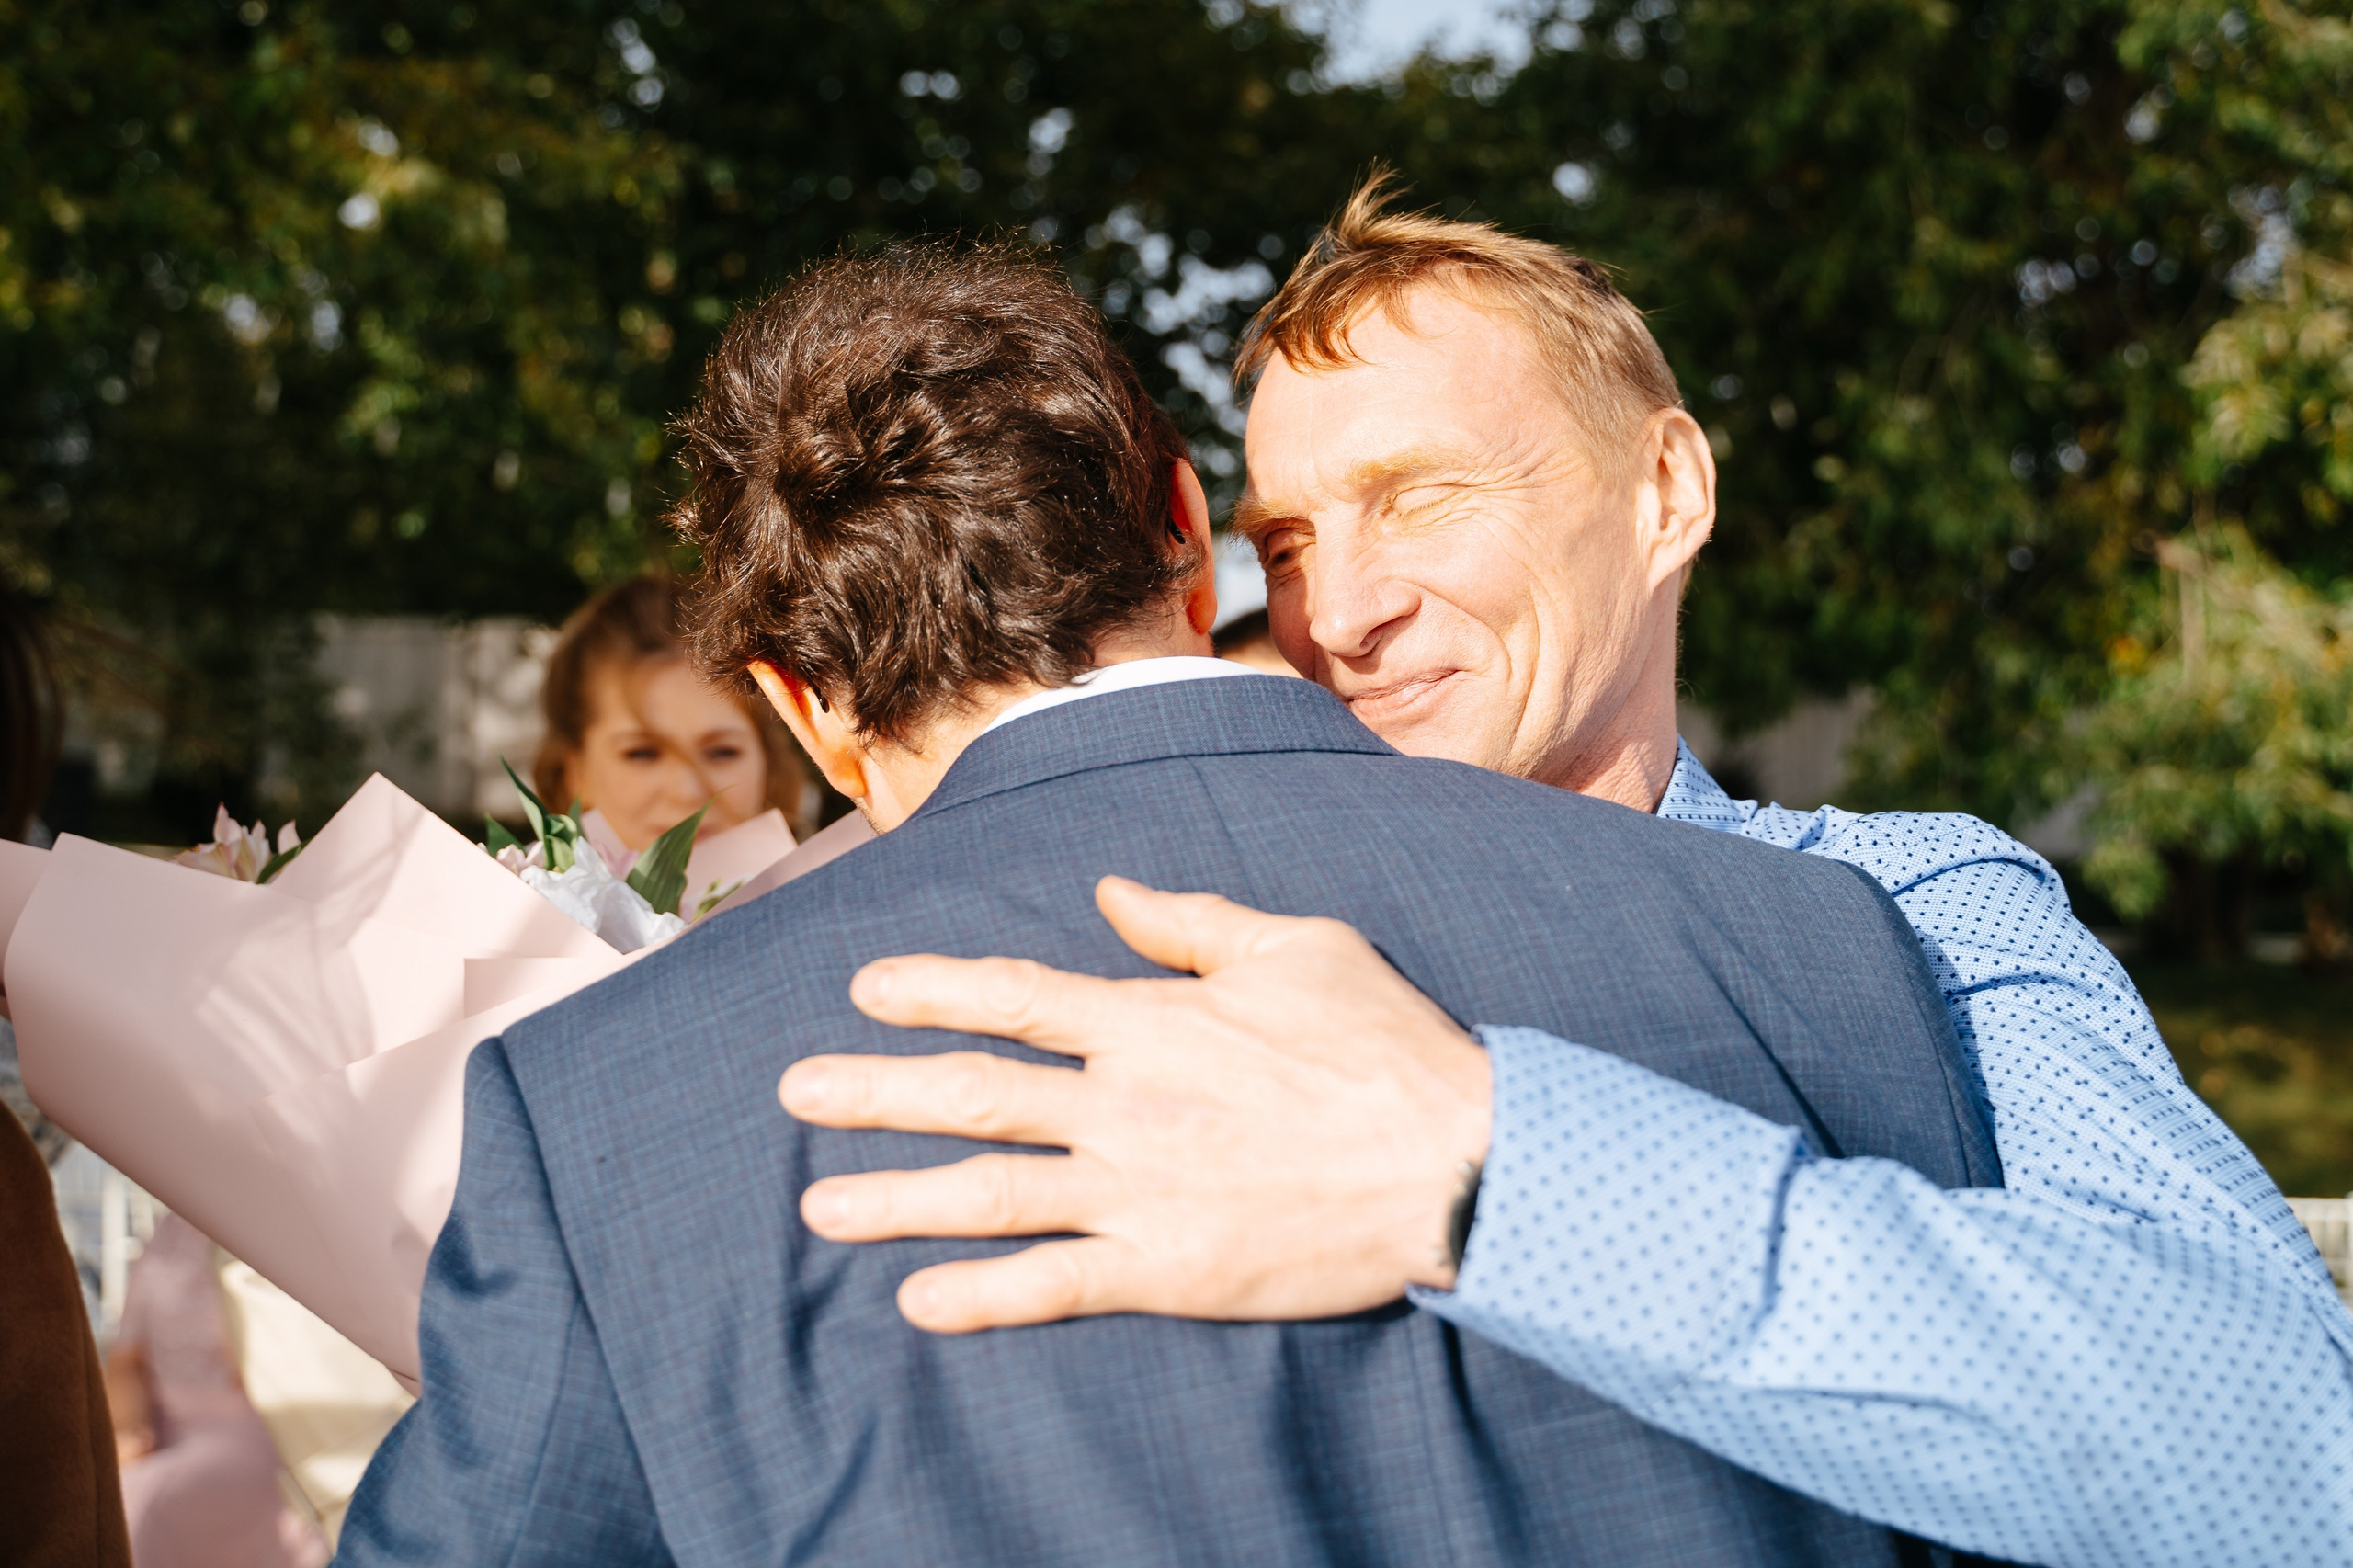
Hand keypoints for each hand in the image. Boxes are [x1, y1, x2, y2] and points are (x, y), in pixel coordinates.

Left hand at [779, 876, 1490, 1332]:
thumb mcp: (1298, 946)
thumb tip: (1110, 891)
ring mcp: (1137, 1193)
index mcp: (1152, 1020)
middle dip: (874, 1090)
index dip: (930, 988)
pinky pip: (1053, 1286)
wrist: (1457, 1161)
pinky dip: (981, 1296)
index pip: (1014, 993)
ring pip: (988, 1194)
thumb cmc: (1386, 1046)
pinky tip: (917, 1303)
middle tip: (793, 1091)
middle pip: (972, 1093)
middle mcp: (1124, 1103)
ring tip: (818, 1205)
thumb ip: (1192, 921)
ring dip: (895, 1198)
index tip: (864, 988)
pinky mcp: (1168, 1272)